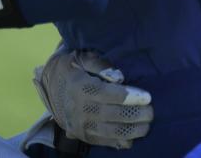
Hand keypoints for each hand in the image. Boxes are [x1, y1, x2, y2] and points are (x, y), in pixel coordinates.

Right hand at [33, 48, 152, 148]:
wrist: (49, 85)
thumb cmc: (71, 68)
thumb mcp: (82, 57)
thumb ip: (101, 64)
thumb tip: (119, 77)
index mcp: (81, 88)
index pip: (111, 95)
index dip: (131, 97)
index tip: (147, 97)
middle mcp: (80, 109)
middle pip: (114, 115)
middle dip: (137, 115)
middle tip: (151, 111)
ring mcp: (81, 125)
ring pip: (112, 132)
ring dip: (133, 130)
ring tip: (146, 124)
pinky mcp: (83, 136)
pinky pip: (105, 142)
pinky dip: (121, 140)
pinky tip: (133, 135)